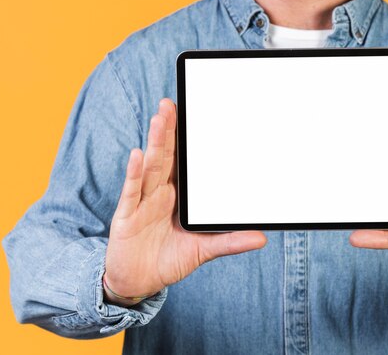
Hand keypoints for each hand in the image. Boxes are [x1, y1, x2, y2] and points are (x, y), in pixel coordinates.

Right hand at [104, 99, 266, 303]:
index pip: (181, 161)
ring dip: (155, 142)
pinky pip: (131, 191)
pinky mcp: (126, 216)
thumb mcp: (203, 249)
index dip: (184, 139)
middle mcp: (158, 192)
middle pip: (164, 155)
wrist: (138, 284)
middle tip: (171, 103)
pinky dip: (134, 173)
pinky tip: (137, 154)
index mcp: (176, 194)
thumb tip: (261, 238)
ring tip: (160, 118)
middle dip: (168, 130)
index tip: (192, 113)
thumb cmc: (169, 259)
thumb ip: (229, 241)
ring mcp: (141, 201)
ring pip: (150, 167)